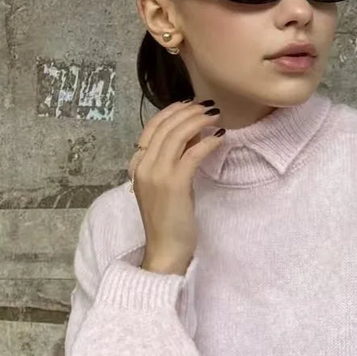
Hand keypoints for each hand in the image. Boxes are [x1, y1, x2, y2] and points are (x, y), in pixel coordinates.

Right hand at [127, 98, 224, 263]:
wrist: (164, 250)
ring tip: (215, 118)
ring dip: (199, 122)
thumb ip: (172, 161)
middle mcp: (143, 166)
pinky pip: (192, 153)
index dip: (171, 112)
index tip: (190, 105)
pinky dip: (207, 142)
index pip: (151, 127)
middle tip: (208, 108)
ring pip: (177, 135)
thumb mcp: (165, 186)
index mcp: (136, 166)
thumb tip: (191, 136)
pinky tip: (219, 138)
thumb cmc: (167, 222)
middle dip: (188, 112)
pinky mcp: (174, 184)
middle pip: (165, 126)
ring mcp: (157, 174)